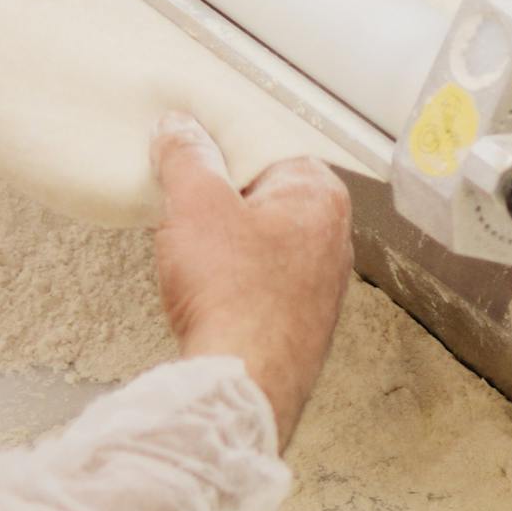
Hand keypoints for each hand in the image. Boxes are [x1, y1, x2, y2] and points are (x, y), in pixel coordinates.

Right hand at [152, 118, 352, 447]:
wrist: (244, 381)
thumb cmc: (232, 293)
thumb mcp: (195, 204)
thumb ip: (187, 156)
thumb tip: (179, 129)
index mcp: (319, 195)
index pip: (267, 146)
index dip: (219, 148)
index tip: (186, 149)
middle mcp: (332, 237)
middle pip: (263, 195)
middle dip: (220, 198)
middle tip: (181, 204)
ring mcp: (321, 283)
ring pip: (261, 241)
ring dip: (223, 242)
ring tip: (191, 253)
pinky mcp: (301, 321)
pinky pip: (261, 282)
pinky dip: (232, 279)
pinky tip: (207, 291)